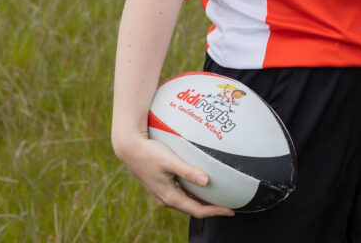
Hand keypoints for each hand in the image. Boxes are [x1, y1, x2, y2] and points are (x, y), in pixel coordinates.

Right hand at [112, 129, 234, 217]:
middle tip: (229, 205)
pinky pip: (180, 195)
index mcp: (169, 196)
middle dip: (211, 208)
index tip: (231, 210)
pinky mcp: (160, 186)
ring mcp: (162, 193)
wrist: (129, 148)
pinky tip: (200, 187)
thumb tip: (207, 182)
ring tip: (218, 198)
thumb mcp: (171, 162)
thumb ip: (188, 172)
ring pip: (186, 202)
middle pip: (192, 209)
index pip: (197, 210)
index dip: (215, 211)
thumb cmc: (150, 153)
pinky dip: (193, 194)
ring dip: (202, 202)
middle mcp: (165, 199)